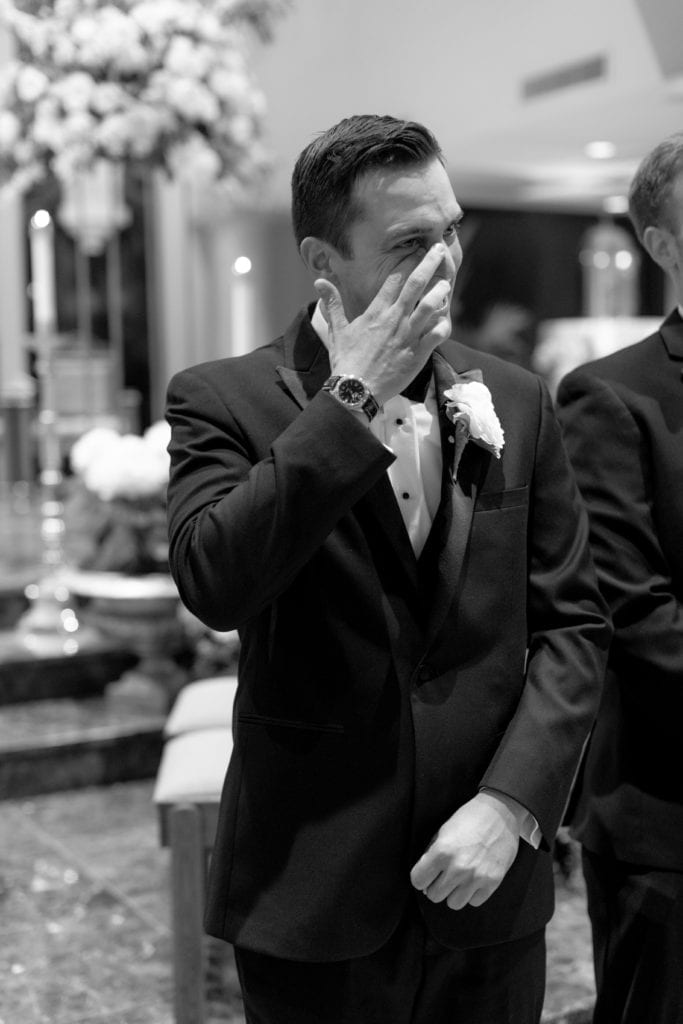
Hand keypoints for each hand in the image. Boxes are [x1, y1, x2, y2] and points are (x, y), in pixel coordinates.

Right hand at [314, 243, 451, 405]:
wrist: (356, 390)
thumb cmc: (346, 361)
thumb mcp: (337, 330)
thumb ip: (333, 303)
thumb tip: (319, 282)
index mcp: (376, 312)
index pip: (394, 280)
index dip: (405, 264)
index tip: (415, 253)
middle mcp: (394, 319)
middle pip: (415, 284)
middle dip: (428, 263)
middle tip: (439, 249)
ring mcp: (408, 336)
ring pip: (430, 305)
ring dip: (440, 291)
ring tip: (446, 283)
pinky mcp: (418, 354)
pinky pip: (437, 335)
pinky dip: (443, 326)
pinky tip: (445, 322)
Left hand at [409, 792, 519, 910]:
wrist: (500, 812)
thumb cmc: (469, 818)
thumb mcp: (443, 831)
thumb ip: (431, 855)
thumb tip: (424, 880)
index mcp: (441, 851)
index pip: (417, 880)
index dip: (420, 877)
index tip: (426, 874)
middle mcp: (458, 868)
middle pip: (434, 895)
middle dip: (436, 886)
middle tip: (443, 875)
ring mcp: (476, 877)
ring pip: (453, 904)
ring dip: (454, 892)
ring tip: (459, 879)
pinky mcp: (493, 882)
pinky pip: (474, 902)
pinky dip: (472, 893)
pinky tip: (474, 879)